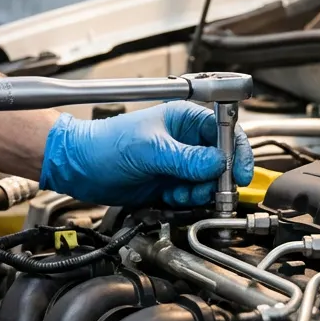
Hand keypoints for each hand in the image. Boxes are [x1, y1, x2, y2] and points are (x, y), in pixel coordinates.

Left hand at [39, 102, 253, 206]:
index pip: (226, 132)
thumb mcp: (149, 150)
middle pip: (222, 162)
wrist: (79, 167)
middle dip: (215, 180)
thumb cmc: (105, 145)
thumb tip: (218, 164)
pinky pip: (191, 195)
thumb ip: (186, 159)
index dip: (237, 153)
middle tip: (202, 190)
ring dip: (198, 192)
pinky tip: (169, 196)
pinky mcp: (170, 183)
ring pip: (208, 182)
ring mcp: (178, 163)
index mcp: (185, 119)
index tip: (240, 174)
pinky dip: (185, 201)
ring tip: (178, 192)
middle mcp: (186, 140)